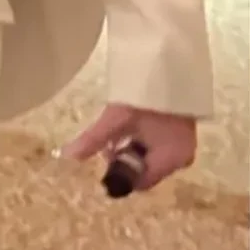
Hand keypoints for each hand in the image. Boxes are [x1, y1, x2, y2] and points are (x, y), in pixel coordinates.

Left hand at [61, 103, 196, 191]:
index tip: (103, 157)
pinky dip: (140, 141)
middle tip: (107, 143)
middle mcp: (180, 159)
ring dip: (129, 148)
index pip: (141, 182)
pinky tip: (126, 127)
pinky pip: (156, 147)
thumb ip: (93, 139)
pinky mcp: (179, 133)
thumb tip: (67, 156)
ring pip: (149, 158)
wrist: (168, 67)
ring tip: (114, 132)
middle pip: (145, 171)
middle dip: (123, 159)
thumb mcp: (115, 118)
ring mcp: (182, 146)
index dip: (119, 174)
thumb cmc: (144, 96)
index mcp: (170, 160)